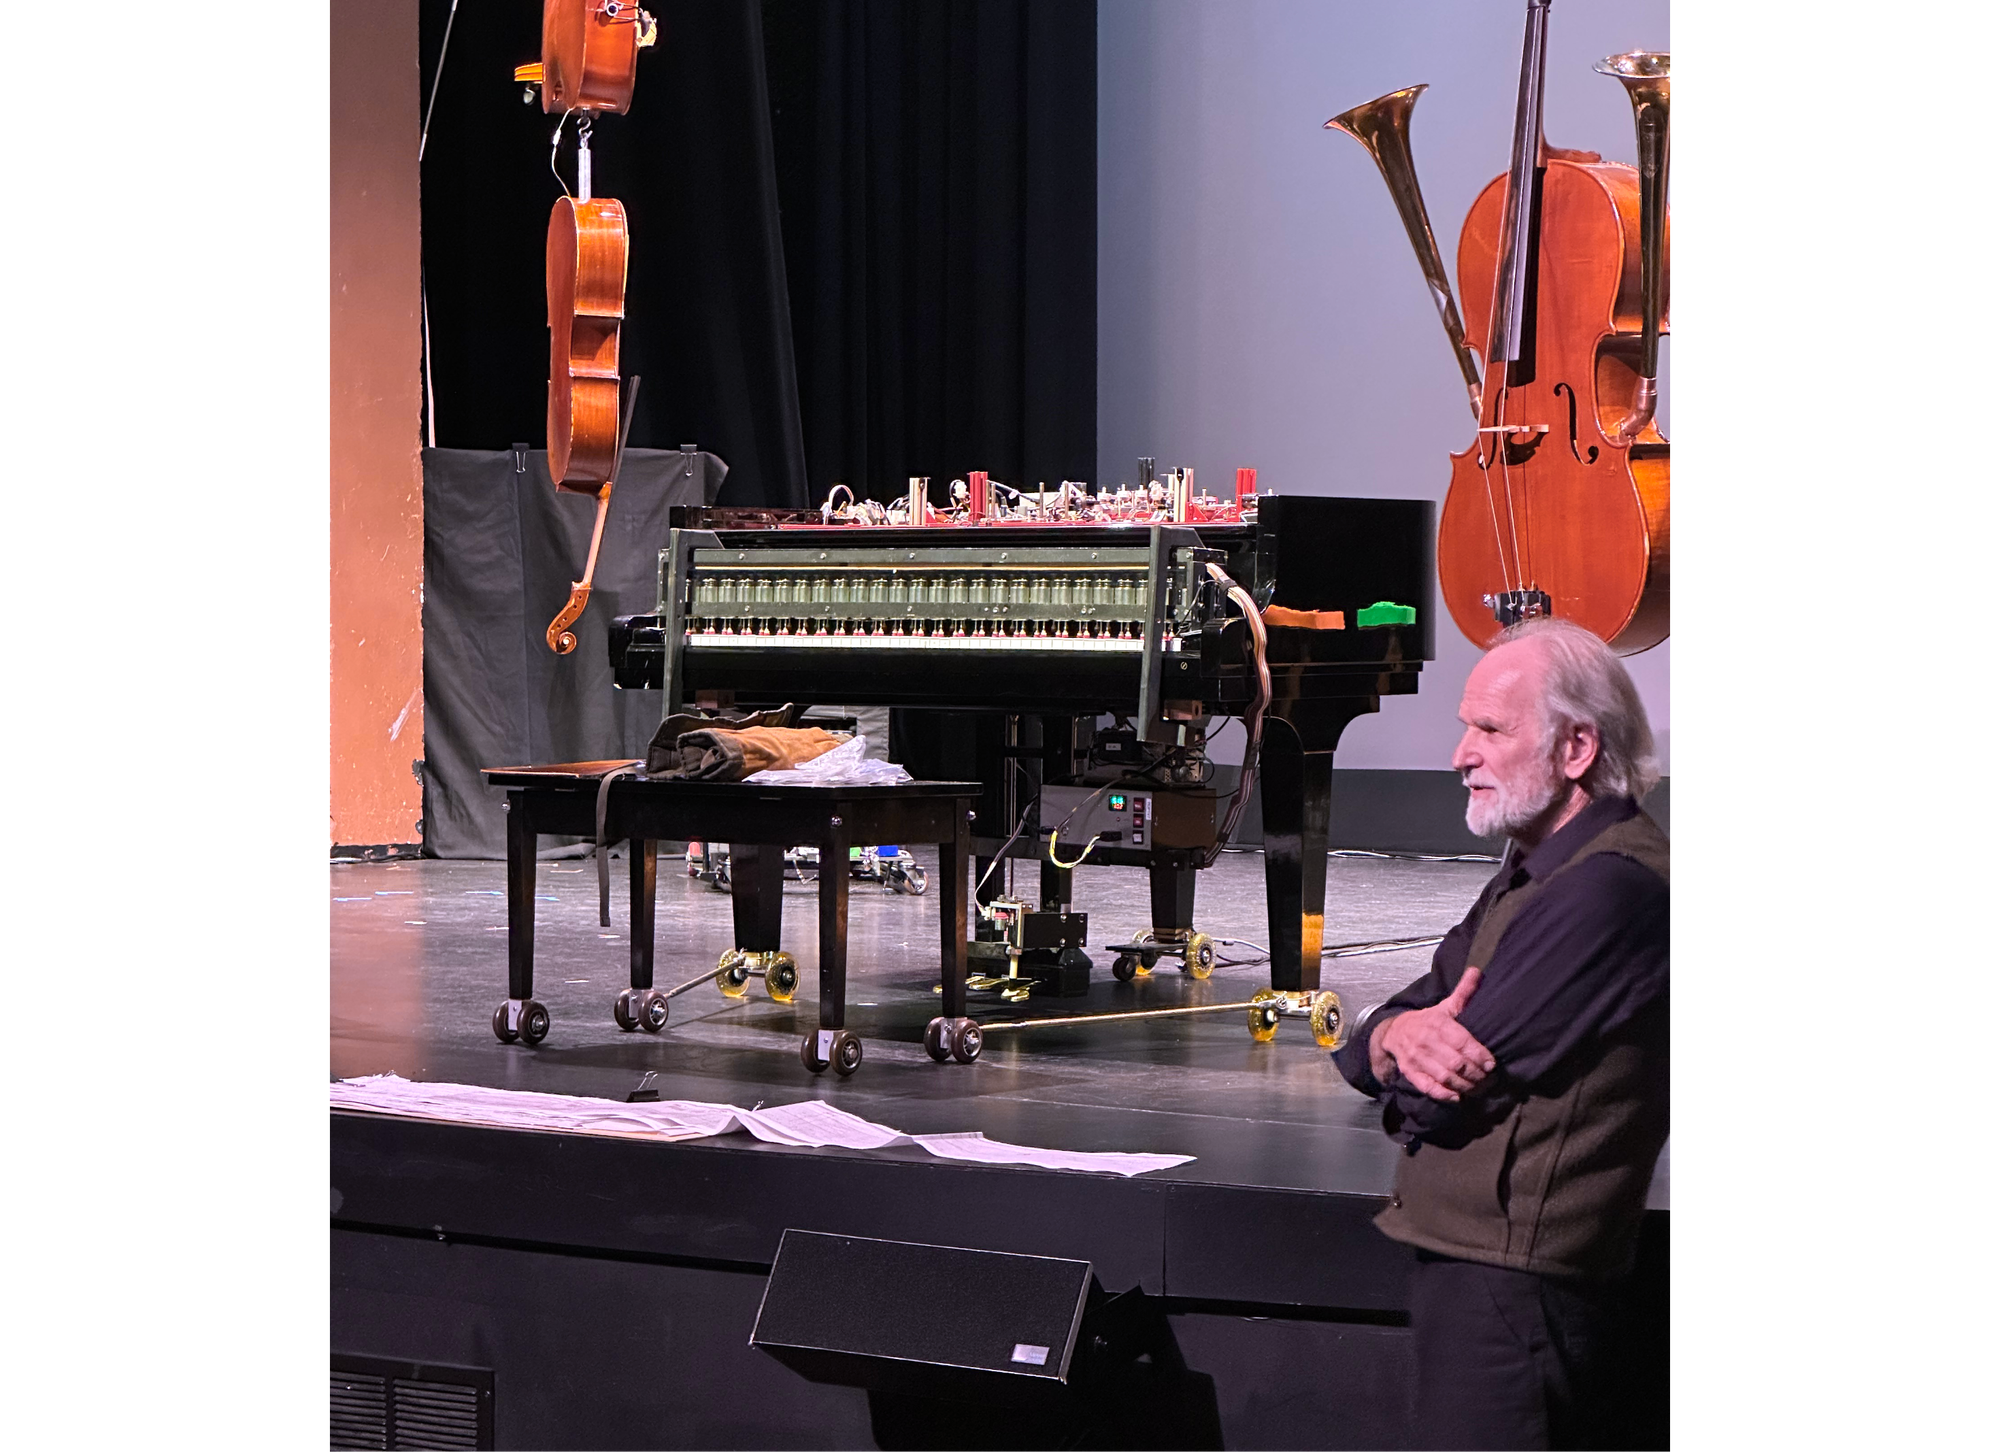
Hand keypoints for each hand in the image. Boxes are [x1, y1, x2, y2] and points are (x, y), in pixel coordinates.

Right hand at [1369, 966, 1495, 1102]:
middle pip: (1455, 1063)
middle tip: (1489, 1079)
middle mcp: (1426, 1041)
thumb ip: (1463, 992)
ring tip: (1478, 1088)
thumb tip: (1477, 971)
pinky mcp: (1410, 1072)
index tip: (1491, 1064)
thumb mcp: (1445, 1006)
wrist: (1394, 1032)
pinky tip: (1457, 1096)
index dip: (1478, 1055)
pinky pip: (1427, 1086)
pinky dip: (1443, 1094)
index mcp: (1437, 1023)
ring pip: (1444, 1076)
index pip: (1461, 1041)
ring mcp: (1417, 1058)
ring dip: (1464, 1085)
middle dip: (1475, 1073)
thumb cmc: (1427, 1021)